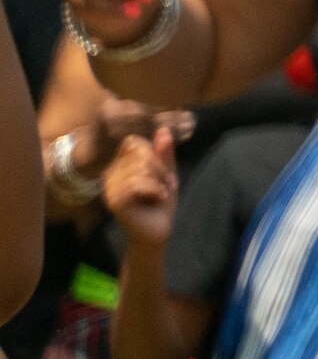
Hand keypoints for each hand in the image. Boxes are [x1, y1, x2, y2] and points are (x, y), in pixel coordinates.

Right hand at [100, 120, 177, 245]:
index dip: (153, 152)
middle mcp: (110, 175)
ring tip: (160, 193)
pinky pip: (137, 184)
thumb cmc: (160, 202)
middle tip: (165, 185)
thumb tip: (162, 128)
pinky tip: (157, 199)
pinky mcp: (115, 202)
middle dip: (160, 168)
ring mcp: (110, 189)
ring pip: (141, 169)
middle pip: (140, 154)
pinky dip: (155, 190)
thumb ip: (164, 152)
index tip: (162, 170)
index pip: (133, 142)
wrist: (157, 231)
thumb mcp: (166, 172)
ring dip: (159, 181)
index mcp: (119, 166)